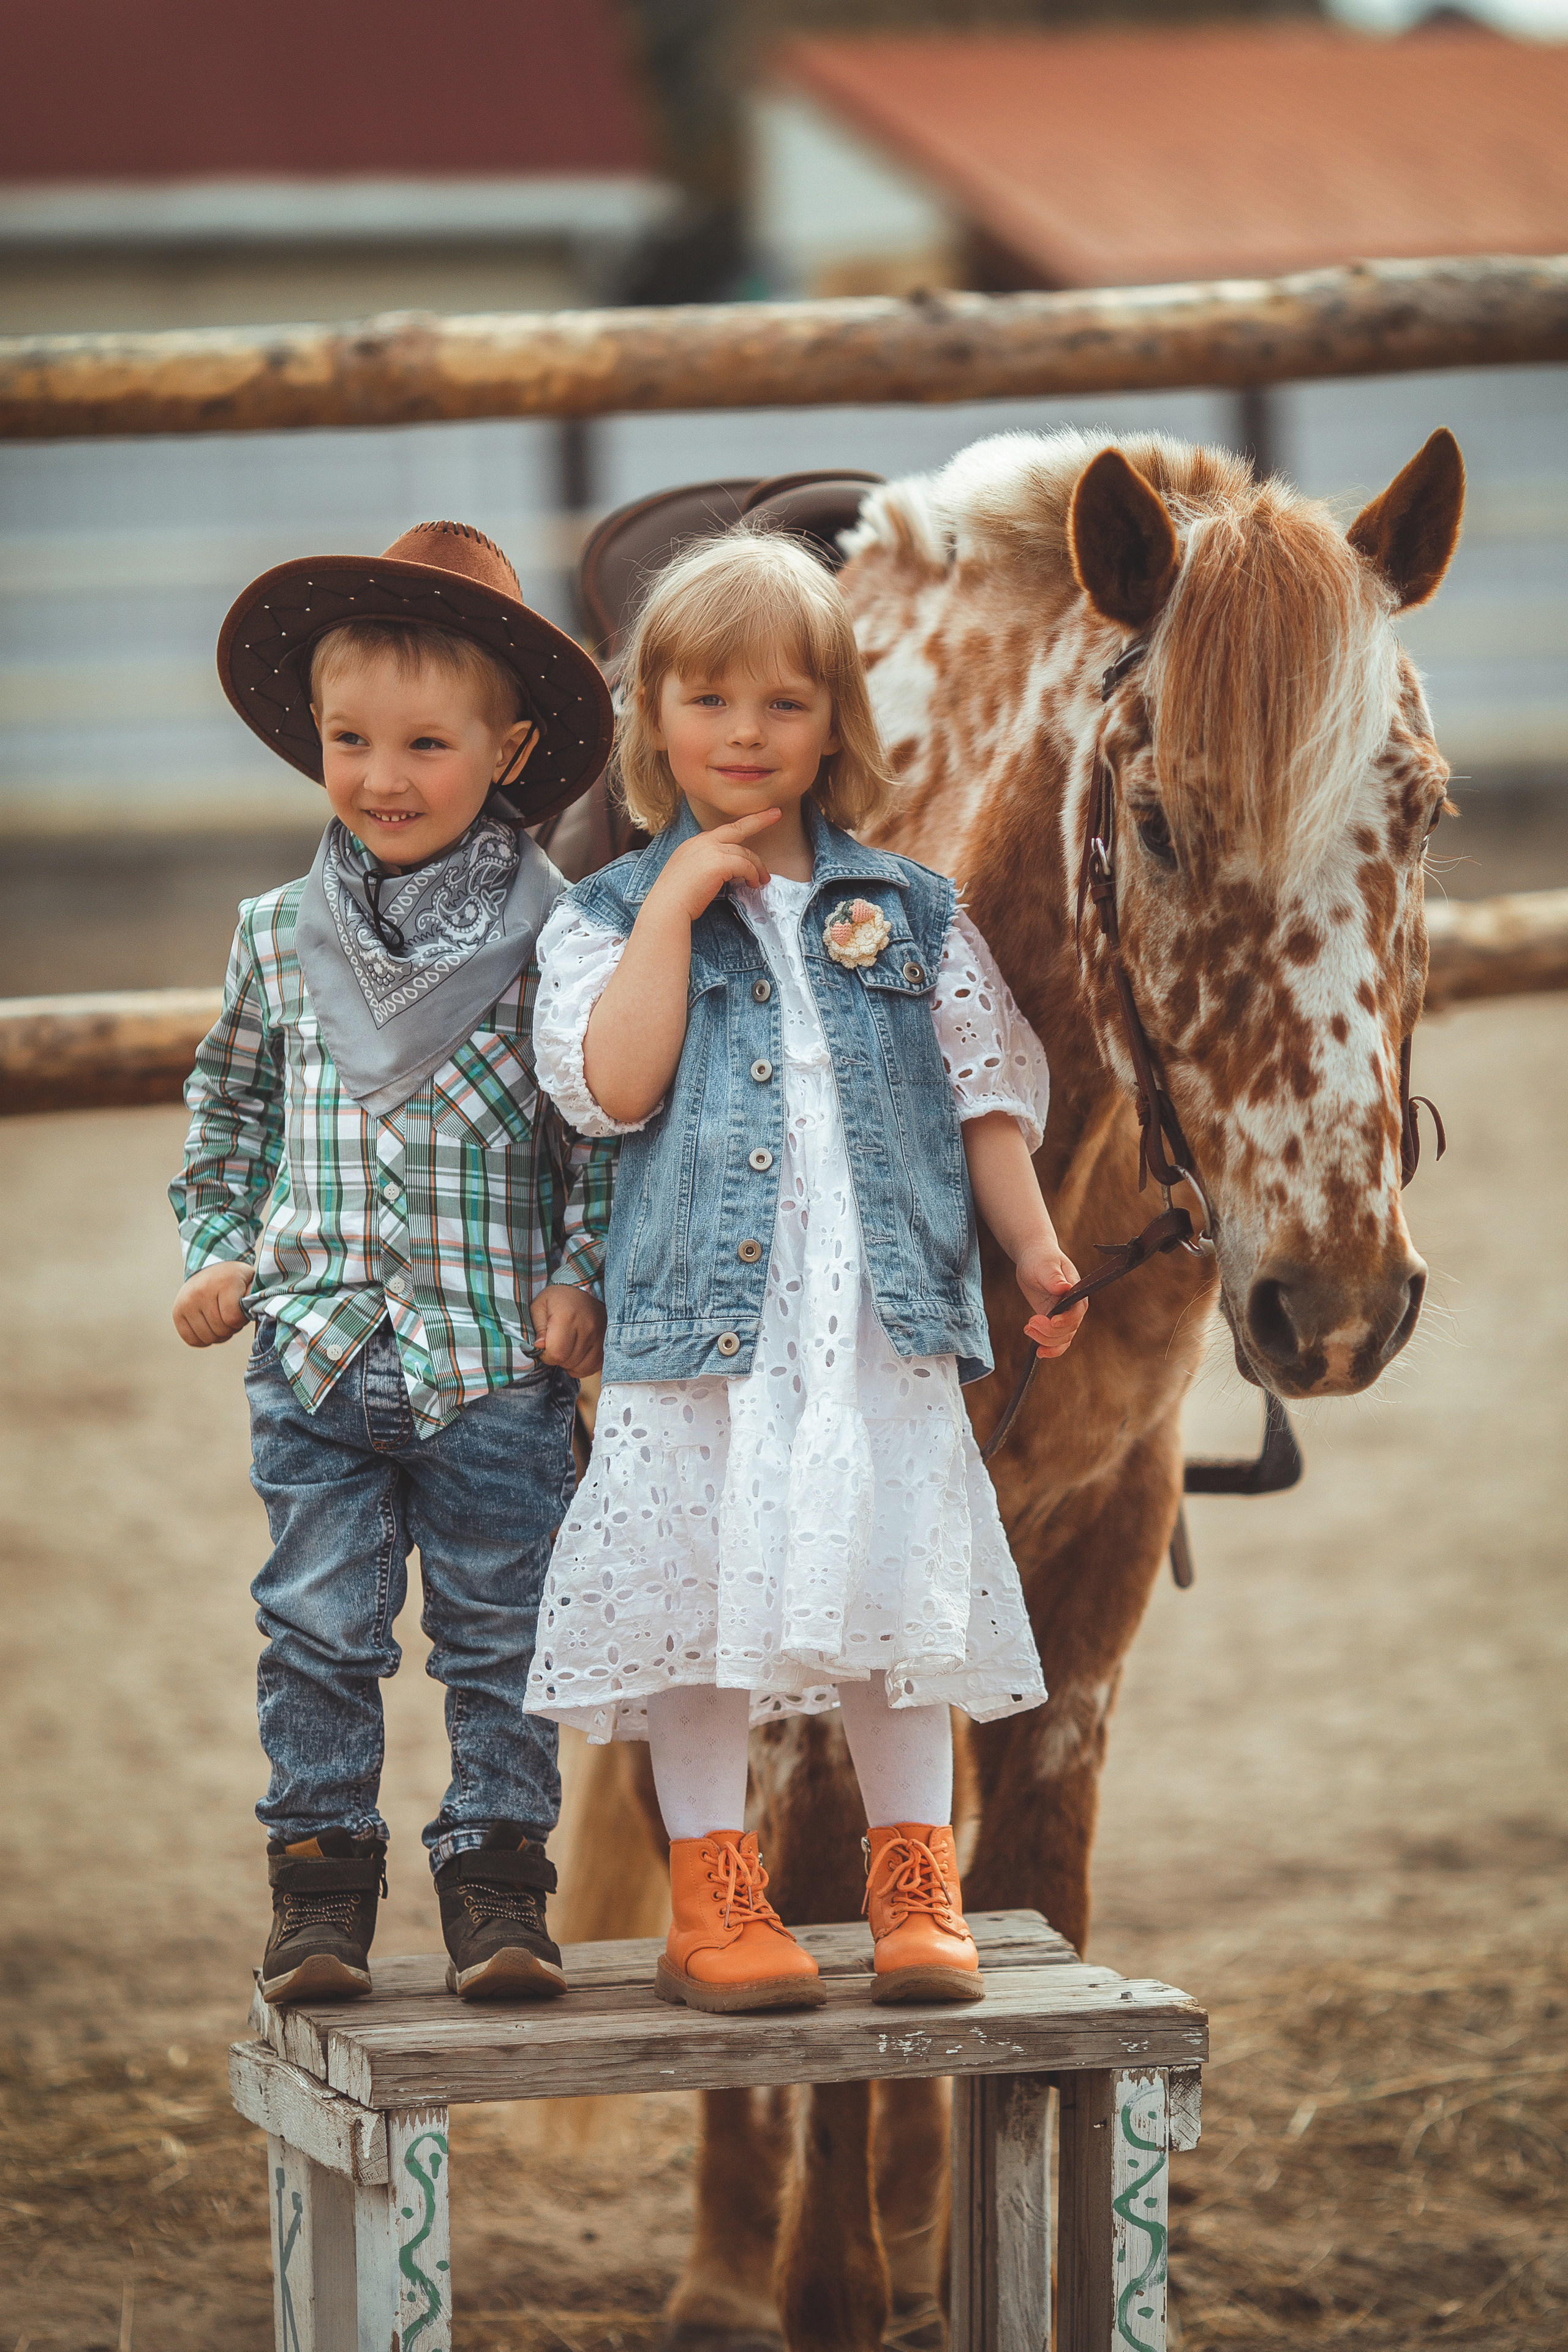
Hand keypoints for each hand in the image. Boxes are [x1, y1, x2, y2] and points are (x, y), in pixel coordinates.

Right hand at [173, 1262, 251, 1347]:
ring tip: (221, 1321)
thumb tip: (255, 1310)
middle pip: (220, 1329)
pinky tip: (209, 1328)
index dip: (241, 1321)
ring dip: (218, 1335)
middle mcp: (201, 1291)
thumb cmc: (234, 1280)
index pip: (232, 1318)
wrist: (209, 1268)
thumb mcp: (250, 1281)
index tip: (241, 1312)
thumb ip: (256, 1297)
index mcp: (224, 1282)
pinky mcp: (177, 1312)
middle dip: (231, 1329)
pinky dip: (203, 1340)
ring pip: (207, 1337)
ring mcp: (186, 1302)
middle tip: (231, 1318)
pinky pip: (191, 1339)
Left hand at [530, 1284, 605, 1378]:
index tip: (544, 1347)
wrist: (584, 1288)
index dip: (546, 1355)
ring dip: (570, 1363)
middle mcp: (587, 1327)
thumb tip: (540, 1348)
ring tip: (567, 1349)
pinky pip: (594, 1366)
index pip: (556, 1353)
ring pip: (581, 1367)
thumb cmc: (557, 1299)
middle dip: (557, 1358)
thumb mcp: (539, 1306)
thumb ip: (537, 1329)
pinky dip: (583, 1366)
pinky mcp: (607, 1342)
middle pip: (568, 1361)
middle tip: (555, 1345)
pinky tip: (577, 1354)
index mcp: (567, 1317)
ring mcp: (600, 1335)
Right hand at [647, 809, 780, 923]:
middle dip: (759, 820)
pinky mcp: (720, 862)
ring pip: (745, 853)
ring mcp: (711, 850)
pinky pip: (745, 866)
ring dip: (757, 867)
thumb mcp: (689, 873)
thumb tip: (724, 871)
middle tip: (776, 815)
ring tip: (762, 880)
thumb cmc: (676, 898)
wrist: (667, 906)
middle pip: (737, 828)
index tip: (757, 818)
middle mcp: (703, 842)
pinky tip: (754, 884)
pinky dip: (753, 875)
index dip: (742, 825)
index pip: (723, 831)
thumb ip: (705, 865)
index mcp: (695, 843)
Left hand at [1015, 1240, 1086, 1359]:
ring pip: (1061, 1339)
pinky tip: (1038, 1352)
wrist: (1034, 1258)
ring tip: (1027, 1329)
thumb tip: (1064, 1287)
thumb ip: (1053, 1277)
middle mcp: (1074, 1308)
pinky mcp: (1052, 1321)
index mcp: (1077, 1293)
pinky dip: (1048, 1348)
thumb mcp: (1044, 1265)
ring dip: (1045, 1340)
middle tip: (1029, 1324)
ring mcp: (1063, 1316)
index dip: (1065, 1321)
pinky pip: (1055, 1341)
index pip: (1076, 1313)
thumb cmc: (1041, 1258)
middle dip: (1049, 1332)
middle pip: (1068, 1330)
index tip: (1051, 1320)